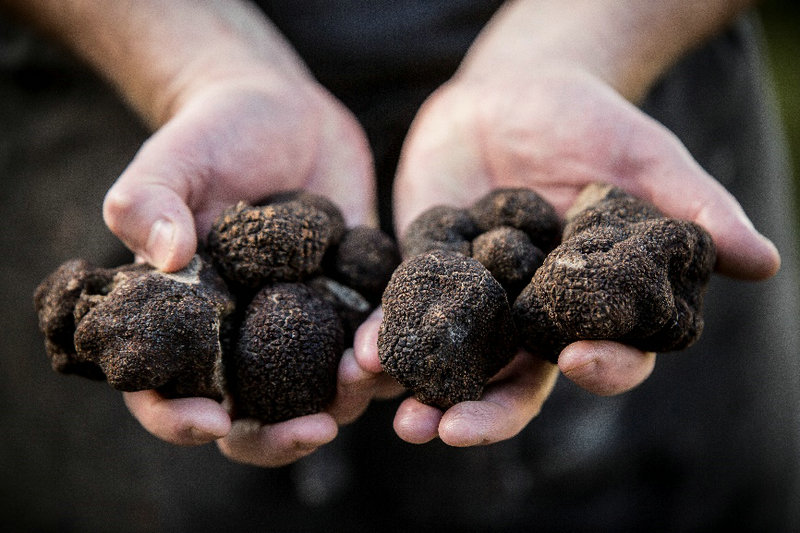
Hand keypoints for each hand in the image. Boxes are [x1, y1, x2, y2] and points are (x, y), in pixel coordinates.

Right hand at [105, 62, 383, 463]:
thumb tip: (166, 256)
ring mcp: (301, 323)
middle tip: (317, 427)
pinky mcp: (351, 300)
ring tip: (366, 372)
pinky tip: (401, 341)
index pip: (165, 391)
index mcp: (185, 319)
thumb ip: (147, 201)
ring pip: (320, 391)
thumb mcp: (172, 158)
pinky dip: (386, 351)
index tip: (211, 421)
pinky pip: (371, 342)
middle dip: (281, 434)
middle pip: (252, 416)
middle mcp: (243, 334)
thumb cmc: (212, 133)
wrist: (284, 112)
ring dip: (346, 399)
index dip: (178, 420)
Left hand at [378, 65, 778, 445]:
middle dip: (483, 411)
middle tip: (446, 432)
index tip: (575, 362)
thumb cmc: (591, 121)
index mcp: (591, 305)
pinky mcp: (426, 273)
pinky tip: (359, 351)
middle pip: (515, 380)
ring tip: (392, 411)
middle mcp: (532, 317)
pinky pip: (403, 314)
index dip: (597, 368)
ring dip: (420, 390)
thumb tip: (765, 261)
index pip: (603, 354)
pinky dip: (381, 334)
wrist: (514, 91)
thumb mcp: (644, 156)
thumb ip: (693, 207)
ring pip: (453, 362)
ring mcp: (476, 301)